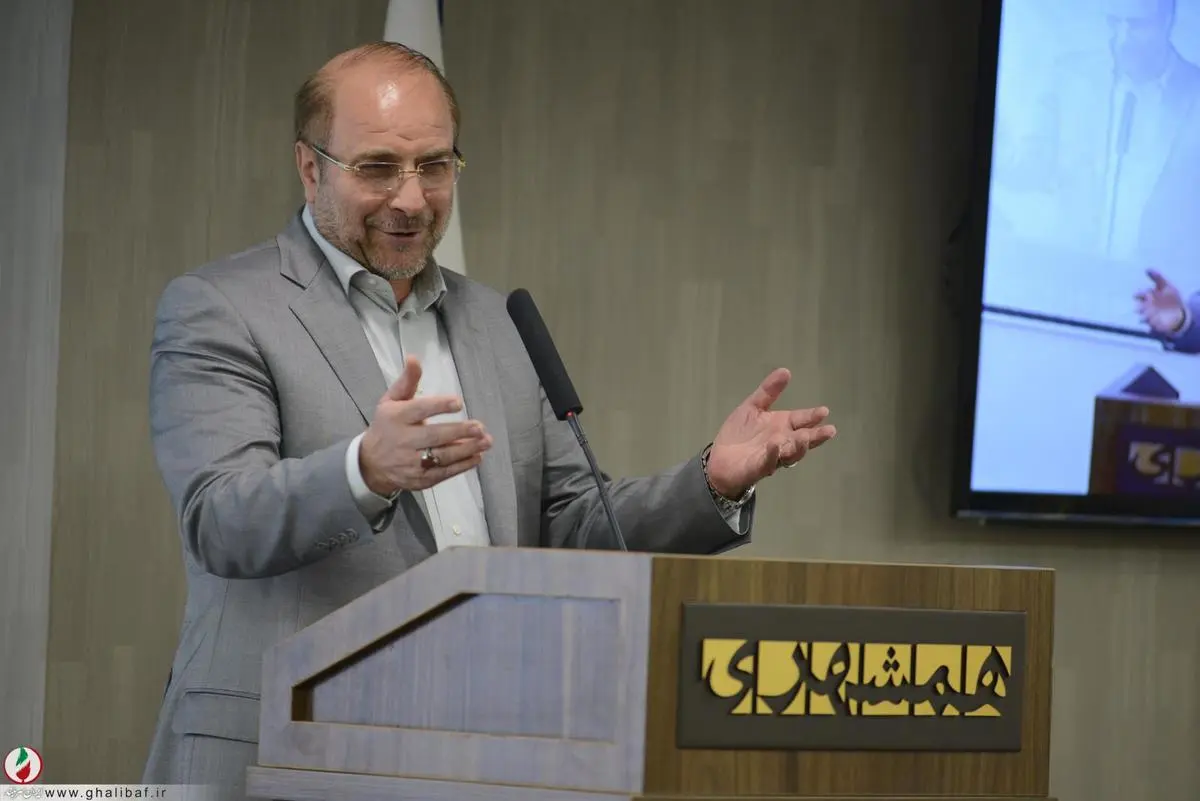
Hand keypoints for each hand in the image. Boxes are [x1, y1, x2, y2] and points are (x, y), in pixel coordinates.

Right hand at [359, 355, 491, 494]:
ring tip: (486, 441)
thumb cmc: (387, 426)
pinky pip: (444, 473)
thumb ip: (407, 381)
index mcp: (396, 418)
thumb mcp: (391, 401)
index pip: (418, 410)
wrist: (370, 464)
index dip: (439, 406)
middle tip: (479, 427)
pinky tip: (477, 456)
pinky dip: (462, 466)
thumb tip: (414, 358)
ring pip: (442, 456)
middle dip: (459, 431)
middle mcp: (403, 440)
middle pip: (434, 436)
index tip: (458, 402)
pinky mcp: (420, 479)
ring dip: (467, 449)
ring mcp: (411, 462)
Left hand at [705, 368, 836, 498]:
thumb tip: (786, 370)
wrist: (719, 459)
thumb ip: (768, 392)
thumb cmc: (740, 434)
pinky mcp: (759, 468)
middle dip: (816, 436)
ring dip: (799, 446)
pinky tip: (775, 445)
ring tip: (804, 437)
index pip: (801, 420)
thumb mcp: (753, 407)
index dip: (813, 416)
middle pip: (803, 440)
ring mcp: (772, 457)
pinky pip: (769, 462)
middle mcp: (782, 442)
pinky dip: (773, 454)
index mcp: (782, 426)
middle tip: (830, 430)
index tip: (824, 411)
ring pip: (791, 453)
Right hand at [1134, 268, 1186, 333]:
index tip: (1143, 294)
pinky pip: (1151, 327)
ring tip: (1145, 318)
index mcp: (1148, 297)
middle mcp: (1146, 307)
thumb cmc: (1170, 298)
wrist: (1178, 313)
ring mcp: (1150, 317)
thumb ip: (1157, 278)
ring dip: (1144, 318)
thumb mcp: (1166, 286)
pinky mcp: (1155, 325)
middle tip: (1139, 309)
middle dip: (1140, 308)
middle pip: (1140, 307)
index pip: (1141, 294)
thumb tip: (1147, 268)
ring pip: (1143, 318)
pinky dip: (1151, 327)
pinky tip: (1152, 327)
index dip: (1140, 294)